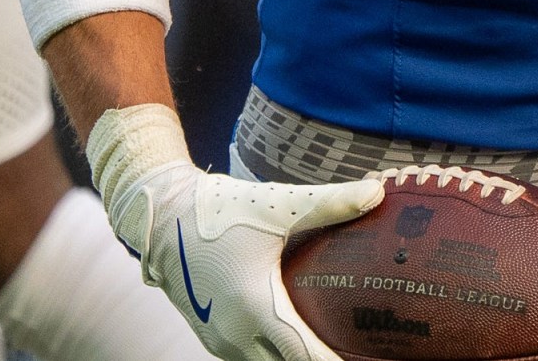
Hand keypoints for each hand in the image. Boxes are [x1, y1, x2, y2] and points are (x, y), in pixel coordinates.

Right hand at [87, 104, 381, 360]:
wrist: (160, 217)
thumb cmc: (218, 210)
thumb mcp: (277, 204)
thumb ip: (330, 202)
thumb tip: (377, 193)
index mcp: (254, 306)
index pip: (304, 354)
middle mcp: (235, 333)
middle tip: (362, 353)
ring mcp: (220, 339)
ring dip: (297, 358)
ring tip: (336, 348)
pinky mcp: (213, 335)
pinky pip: (251, 356)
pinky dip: (276, 353)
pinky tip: (300, 339)